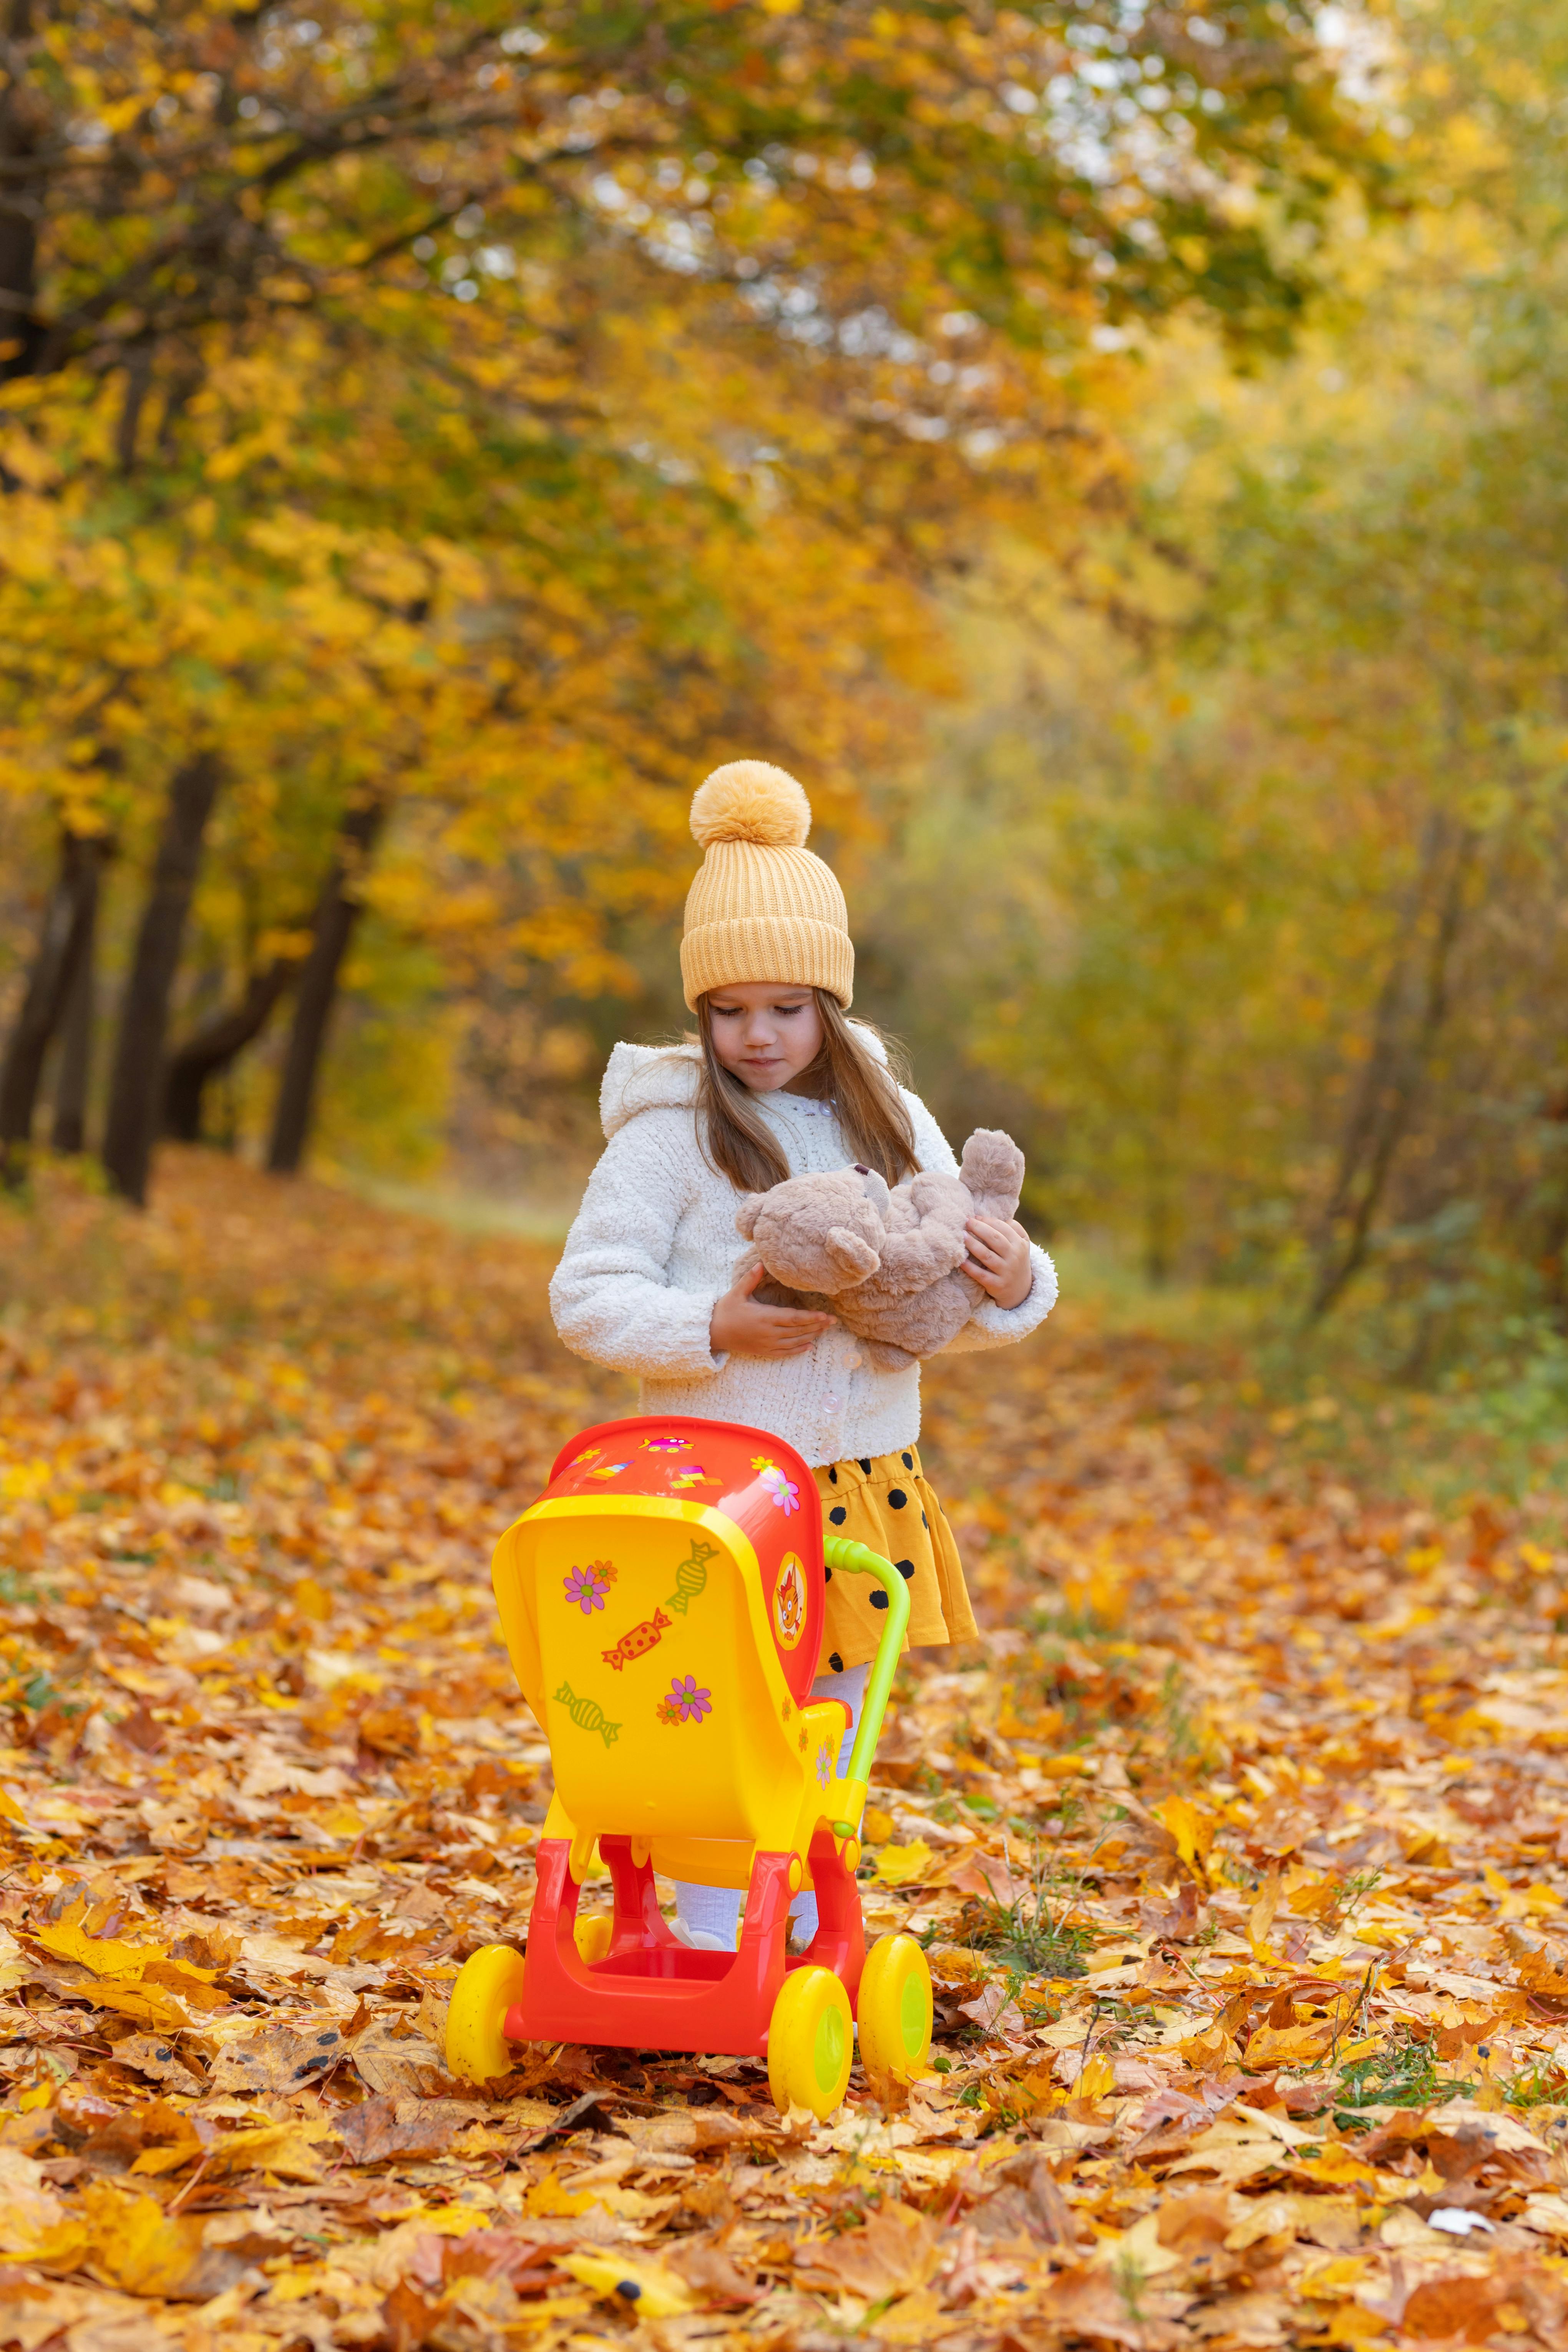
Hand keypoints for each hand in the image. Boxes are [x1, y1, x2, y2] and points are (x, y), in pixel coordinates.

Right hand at [711, 1263, 836, 1357]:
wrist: (713, 1333)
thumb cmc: (726, 1311)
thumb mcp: (737, 1293)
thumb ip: (751, 1278)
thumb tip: (761, 1263)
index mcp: (764, 1317)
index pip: (793, 1318)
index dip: (811, 1317)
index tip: (825, 1315)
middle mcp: (769, 1332)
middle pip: (798, 1330)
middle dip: (817, 1325)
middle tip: (833, 1321)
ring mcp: (767, 1344)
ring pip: (794, 1341)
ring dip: (811, 1335)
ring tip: (824, 1330)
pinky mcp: (764, 1351)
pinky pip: (785, 1352)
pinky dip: (798, 1350)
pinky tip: (809, 1346)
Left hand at [962, 1216, 1032, 1310]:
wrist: (1021, 1291)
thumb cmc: (1016, 1261)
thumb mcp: (1023, 1244)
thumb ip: (1015, 1228)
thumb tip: (996, 1218)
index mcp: (1020, 1244)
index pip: (1002, 1227)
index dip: (987, 1220)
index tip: (974, 1217)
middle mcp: (1014, 1257)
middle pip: (994, 1238)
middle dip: (978, 1228)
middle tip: (964, 1221)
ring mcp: (1006, 1272)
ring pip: (987, 1255)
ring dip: (972, 1244)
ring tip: (961, 1235)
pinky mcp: (997, 1285)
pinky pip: (981, 1275)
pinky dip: (970, 1267)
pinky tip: (960, 1260)